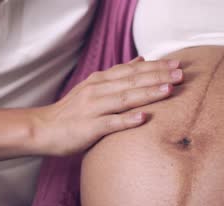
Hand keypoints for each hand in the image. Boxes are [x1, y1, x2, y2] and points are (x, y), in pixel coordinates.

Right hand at [36, 56, 183, 155]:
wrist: (42, 129)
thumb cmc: (72, 111)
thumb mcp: (93, 87)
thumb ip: (116, 75)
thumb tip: (141, 59)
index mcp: (100, 80)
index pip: (132, 70)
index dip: (155, 66)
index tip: (177, 64)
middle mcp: (97, 90)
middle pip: (132, 81)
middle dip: (158, 76)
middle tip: (181, 74)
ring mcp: (93, 108)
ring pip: (124, 98)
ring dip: (147, 93)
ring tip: (169, 90)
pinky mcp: (89, 128)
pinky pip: (110, 123)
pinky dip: (127, 120)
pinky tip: (143, 118)